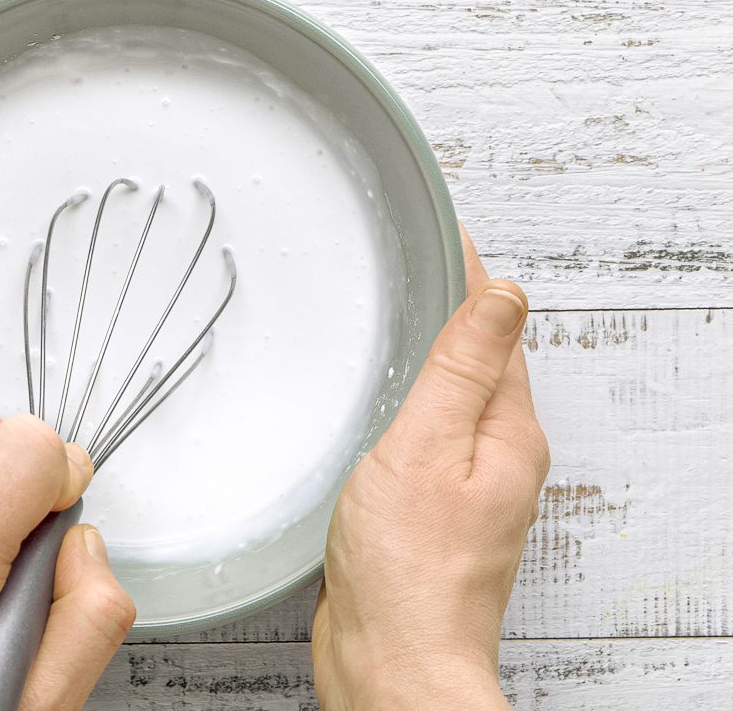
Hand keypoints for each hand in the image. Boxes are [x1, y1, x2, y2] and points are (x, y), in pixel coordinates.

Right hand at [313, 226, 549, 709]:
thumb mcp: (429, 447)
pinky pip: (425, 438)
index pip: (495, 329)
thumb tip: (504, 296)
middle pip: (481, 362)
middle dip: (454, 309)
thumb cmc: (407, 568)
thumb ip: (462, 369)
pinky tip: (383, 402)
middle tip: (421, 258)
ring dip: (431, 357)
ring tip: (402, 313)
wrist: (390, 659)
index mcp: (506, 433)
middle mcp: (495, 457)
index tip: (447, 229)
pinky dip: (409, 404)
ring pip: (451, 401)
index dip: (470, 275)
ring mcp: (465, 487)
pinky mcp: (430, 511)